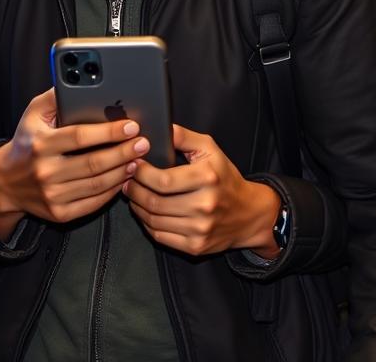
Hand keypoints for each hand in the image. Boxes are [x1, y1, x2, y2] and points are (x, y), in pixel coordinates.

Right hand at [0, 88, 149, 240]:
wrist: (5, 182)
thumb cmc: (26, 142)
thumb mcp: (33, 113)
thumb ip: (54, 96)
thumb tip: (77, 80)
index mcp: (41, 144)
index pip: (80, 137)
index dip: (108, 132)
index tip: (130, 125)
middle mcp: (46, 171)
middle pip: (94, 163)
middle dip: (123, 152)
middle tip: (142, 143)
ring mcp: (53, 195)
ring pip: (97, 184)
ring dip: (122, 171)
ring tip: (137, 158)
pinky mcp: (59, 213)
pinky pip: (93, 203)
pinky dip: (112, 191)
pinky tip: (123, 177)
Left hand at [123, 124, 280, 257]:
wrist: (249, 214)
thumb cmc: (225, 177)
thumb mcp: (210, 149)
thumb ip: (183, 136)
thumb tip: (159, 128)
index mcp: (207, 178)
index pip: (162, 180)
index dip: (141, 173)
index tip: (133, 163)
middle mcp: (204, 206)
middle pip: (154, 202)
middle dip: (134, 189)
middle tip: (126, 178)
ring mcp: (200, 230)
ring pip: (154, 220)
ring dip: (136, 206)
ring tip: (132, 192)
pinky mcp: (195, 247)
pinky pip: (160, 236)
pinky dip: (146, 223)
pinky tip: (144, 211)